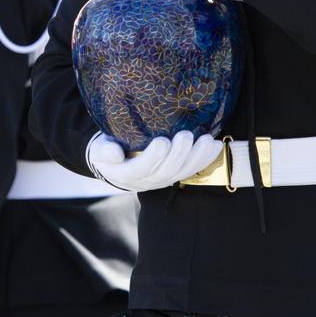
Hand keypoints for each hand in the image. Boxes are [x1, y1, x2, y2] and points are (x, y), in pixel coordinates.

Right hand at [86, 131, 220, 192]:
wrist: (115, 164)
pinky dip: (206, 158)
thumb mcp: (99, 150)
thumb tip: (113, 152)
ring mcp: (164, 179)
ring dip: (197, 157)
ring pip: (183, 172)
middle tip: (186, 136)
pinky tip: (216, 145)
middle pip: (167, 172)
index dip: (153, 157)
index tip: (162, 141)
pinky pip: (193, 169)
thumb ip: (104, 152)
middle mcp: (149, 181)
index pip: (142, 169)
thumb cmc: (107, 152)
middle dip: (179, 154)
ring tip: (207, 140)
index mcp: (128, 175)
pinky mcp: (176, 173)